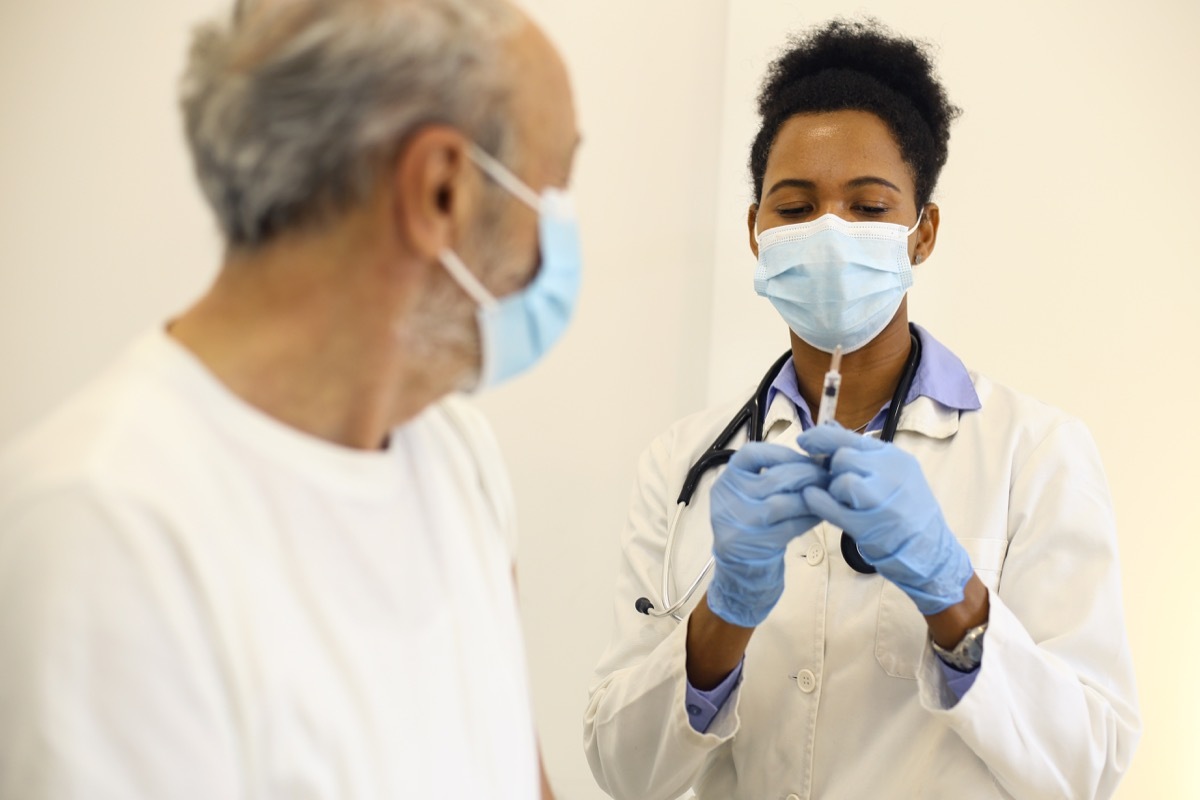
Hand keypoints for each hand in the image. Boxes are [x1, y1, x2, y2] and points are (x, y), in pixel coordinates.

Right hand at [706, 442, 828, 626]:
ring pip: (785, 502)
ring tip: (829, 494)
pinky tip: (822, 514)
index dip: (782, 453)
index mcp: (727, 481)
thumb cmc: (752, 525)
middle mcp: (729, 498)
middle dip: (807, 474)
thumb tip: (817, 456)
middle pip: (774, 478)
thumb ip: (771, 476)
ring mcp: (740, 522)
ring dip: (812, 497)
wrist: (740, 570)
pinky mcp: (756, 543)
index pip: (751, 454)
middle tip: (829, 475)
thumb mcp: (750, 496)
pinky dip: (810, 518)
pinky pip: (791, 525)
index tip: (805, 456)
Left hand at [795, 424, 973, 615]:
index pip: (849, 437)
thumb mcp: (893, 472)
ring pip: (839, 481)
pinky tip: (813, 501)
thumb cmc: (907, 511)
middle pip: (841, 458)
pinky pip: (831, 506)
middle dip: (832, 470)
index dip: (821, 437)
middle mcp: (890, 472)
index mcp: (893, 457)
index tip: (804, 441)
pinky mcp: (868, 524)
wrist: (931, 550)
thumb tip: (828, 426)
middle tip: (838, 485)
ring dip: (833, 491)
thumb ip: (860, 452)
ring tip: (845, 502)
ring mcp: (880, 499)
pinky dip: (818, 502)